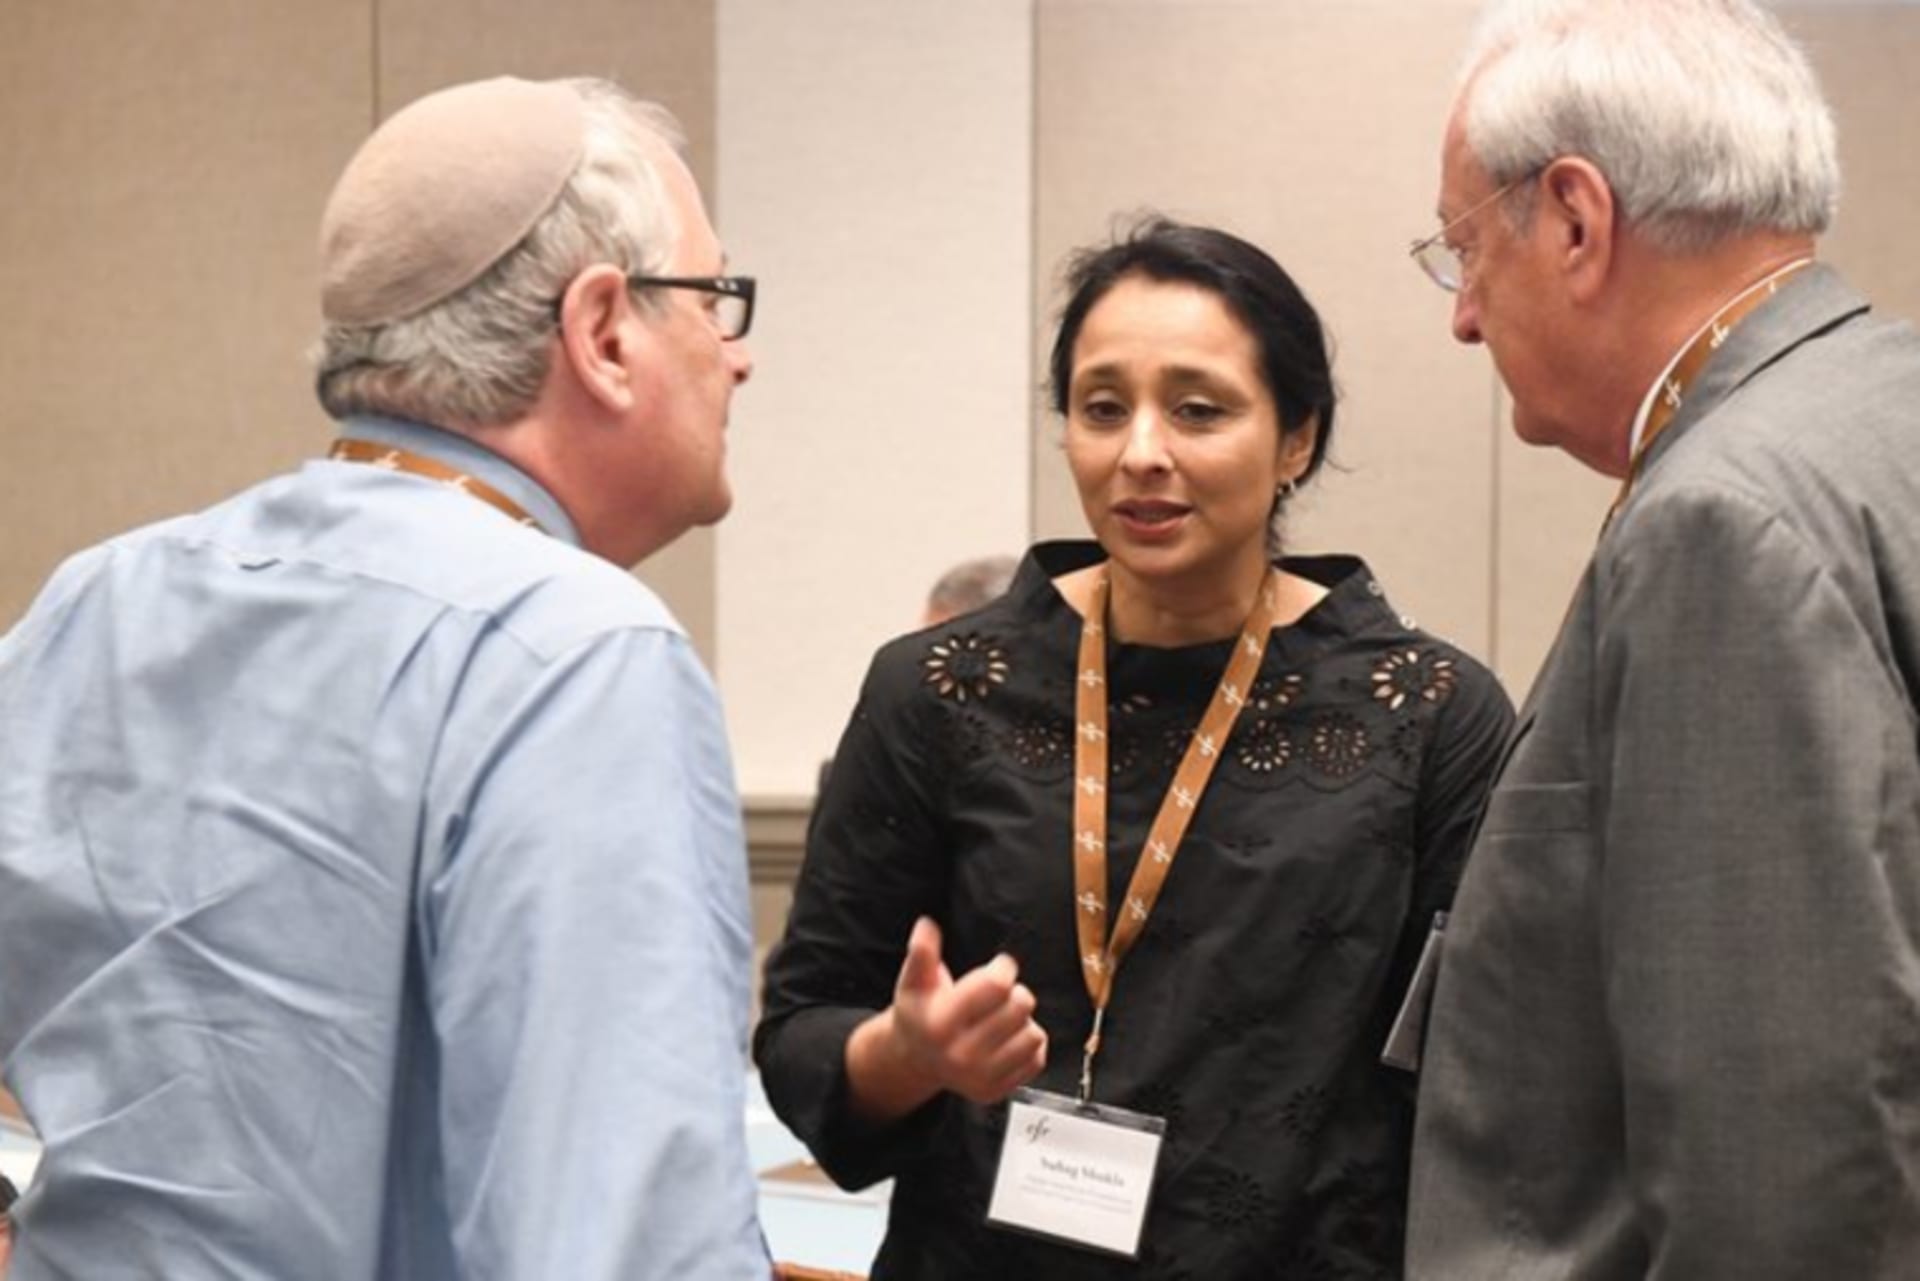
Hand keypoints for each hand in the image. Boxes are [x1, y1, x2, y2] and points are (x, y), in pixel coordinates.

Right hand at [887, 917, 1047, 1104]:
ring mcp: (980, 1078)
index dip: (1003, 968)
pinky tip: (1007, 1040)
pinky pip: (1037, 1058)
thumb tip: (926, 925)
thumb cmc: (920, 1012)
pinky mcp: (997, 1091)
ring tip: (1001, 1019)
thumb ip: (922, 953)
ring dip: (1022, 1020)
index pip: (997, 986)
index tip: (999, 967)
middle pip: (1020, 1006)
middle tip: (998, 995)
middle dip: (1014, 992)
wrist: (916, 1060)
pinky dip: (1028, 1044)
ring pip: (1034, 1034)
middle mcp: (960, 1056)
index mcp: (940, 1025)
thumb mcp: (915, 981)